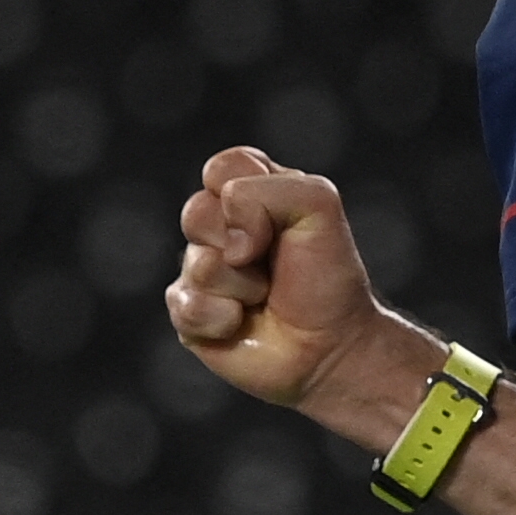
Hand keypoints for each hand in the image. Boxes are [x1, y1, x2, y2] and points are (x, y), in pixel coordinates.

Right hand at [167, 145, 382, 408]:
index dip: (246, 194)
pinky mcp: (189, 313)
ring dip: (242, 285)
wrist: (330, 344)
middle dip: (244, 241)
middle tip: (269, 259)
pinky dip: (221, 318)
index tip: (279, 220)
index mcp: (248, 189)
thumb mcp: (319, 204)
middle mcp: (219, 225)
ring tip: (264, 294)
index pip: (220, 169)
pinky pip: (185, 305)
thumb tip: (227, 231)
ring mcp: (202, 269)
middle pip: (196, 212)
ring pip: (196, 263)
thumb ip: (271, 190)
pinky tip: (240, 323)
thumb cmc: (327, 273)